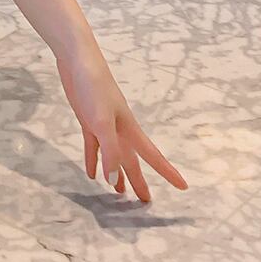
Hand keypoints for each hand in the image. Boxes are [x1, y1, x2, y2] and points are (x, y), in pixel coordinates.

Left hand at [55, 43, 188, 201]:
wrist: (77, 60)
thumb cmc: (94, 87)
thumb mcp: (102, 121)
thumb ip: (110, 150)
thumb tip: (113, 179)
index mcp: (129, 130)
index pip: (152, 156)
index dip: (167, 172)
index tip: (183, 187)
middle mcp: (119, 130)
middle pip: (131, 160)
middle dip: (138, 179)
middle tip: (145, 201)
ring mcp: (103, 124)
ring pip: (113, 155)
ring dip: (116, 173)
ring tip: (119, 193)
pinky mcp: (87, 120)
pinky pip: (93, 146)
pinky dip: (94, 159)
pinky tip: (92, 173)